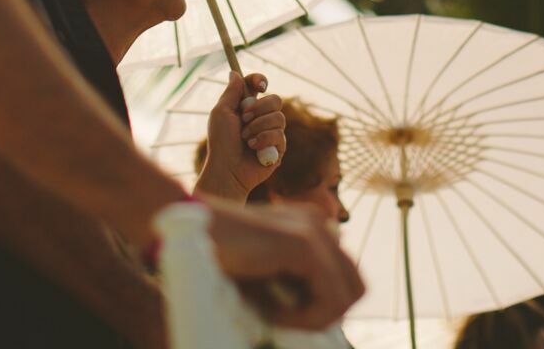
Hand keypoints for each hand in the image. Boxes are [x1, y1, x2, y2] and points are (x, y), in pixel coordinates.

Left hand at [194, 71, 285, 200]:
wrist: (227, 169)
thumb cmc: (220, 143)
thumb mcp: (221, 113)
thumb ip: (230, 93)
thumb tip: (234, 72)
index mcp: (246, 107)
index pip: (259, 86)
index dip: (261, 80)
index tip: (260, 85)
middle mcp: (261, 118)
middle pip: (275, 99)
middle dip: (260, 108)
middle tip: (244, 119)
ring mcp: (271, 133)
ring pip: (279, 117)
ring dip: (259, 127)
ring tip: (246, 139)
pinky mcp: (278, 148)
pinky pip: (280, 135)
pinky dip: (264, 140)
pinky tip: (253, 149)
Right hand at [204, 197, 362, 330]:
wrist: (188, 231)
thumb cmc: (219, 258)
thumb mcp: (265, 275)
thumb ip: (294, 285)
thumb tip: (324, 319)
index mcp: (312, 228)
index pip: (345, 279)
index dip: (320, 307)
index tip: (281, 313)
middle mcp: (319, 225)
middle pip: (355, 287)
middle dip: (324, 313)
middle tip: (281, 318)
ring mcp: (315, 231)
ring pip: (347, 297)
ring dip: (312, 318)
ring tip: (273, 314)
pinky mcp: (304, 245)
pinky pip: (330, 299)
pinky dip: (304, 318)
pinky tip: (271, 312)